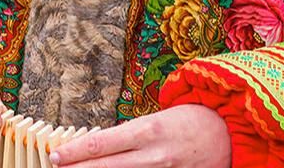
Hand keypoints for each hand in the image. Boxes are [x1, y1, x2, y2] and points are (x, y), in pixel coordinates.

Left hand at [50, 105, 229, 167]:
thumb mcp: (154, 120)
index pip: (100, 143)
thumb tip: (96, 148)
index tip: (55, 156)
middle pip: (105, 167)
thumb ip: (128, 136)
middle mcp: (153, 154)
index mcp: (146, 131)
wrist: (228, 133)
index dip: (74, 153)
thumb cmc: (188, 120)